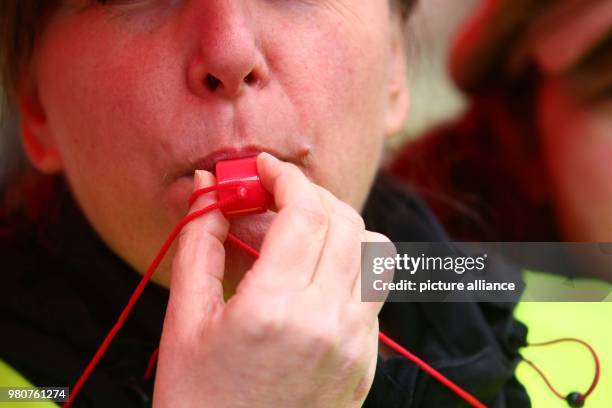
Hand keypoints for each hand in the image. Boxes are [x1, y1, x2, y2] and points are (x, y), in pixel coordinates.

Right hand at [153, 152, 391, 407]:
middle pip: (346, 221)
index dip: (285, 177)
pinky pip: (373, 291)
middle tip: (274, 198)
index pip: (306, 212)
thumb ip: (199, 245)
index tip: (262, 168)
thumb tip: (207, 190)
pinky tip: (311, 278)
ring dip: (340, 226)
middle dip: (310, 195)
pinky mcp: (368, 361)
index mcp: (274, 310)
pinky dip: (348, 265)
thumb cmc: (198, 402)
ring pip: (374, 252)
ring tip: (300, 235)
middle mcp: (328, 322)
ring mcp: (357, 344)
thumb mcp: (185, 322)